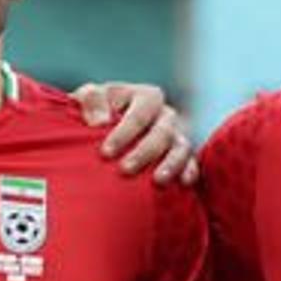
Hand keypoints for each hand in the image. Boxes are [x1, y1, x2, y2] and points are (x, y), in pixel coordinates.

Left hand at [73, 80, 193, 182]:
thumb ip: (92, 100)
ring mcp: (177, 135)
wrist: (104, 128)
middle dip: (144, 151)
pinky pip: (192, 162)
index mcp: (145, 96)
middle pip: (162, 131)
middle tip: (125, 169)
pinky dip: (189, 171)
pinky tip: (182, 184)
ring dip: (171, 164)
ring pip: (181, 146)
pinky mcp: (183, 155)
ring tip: (158, 181)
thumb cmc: (96, 110)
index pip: (140, 112)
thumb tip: (100, 121)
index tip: (105, 152)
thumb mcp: (88, 97)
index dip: (124, 132)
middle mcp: (165, 114)